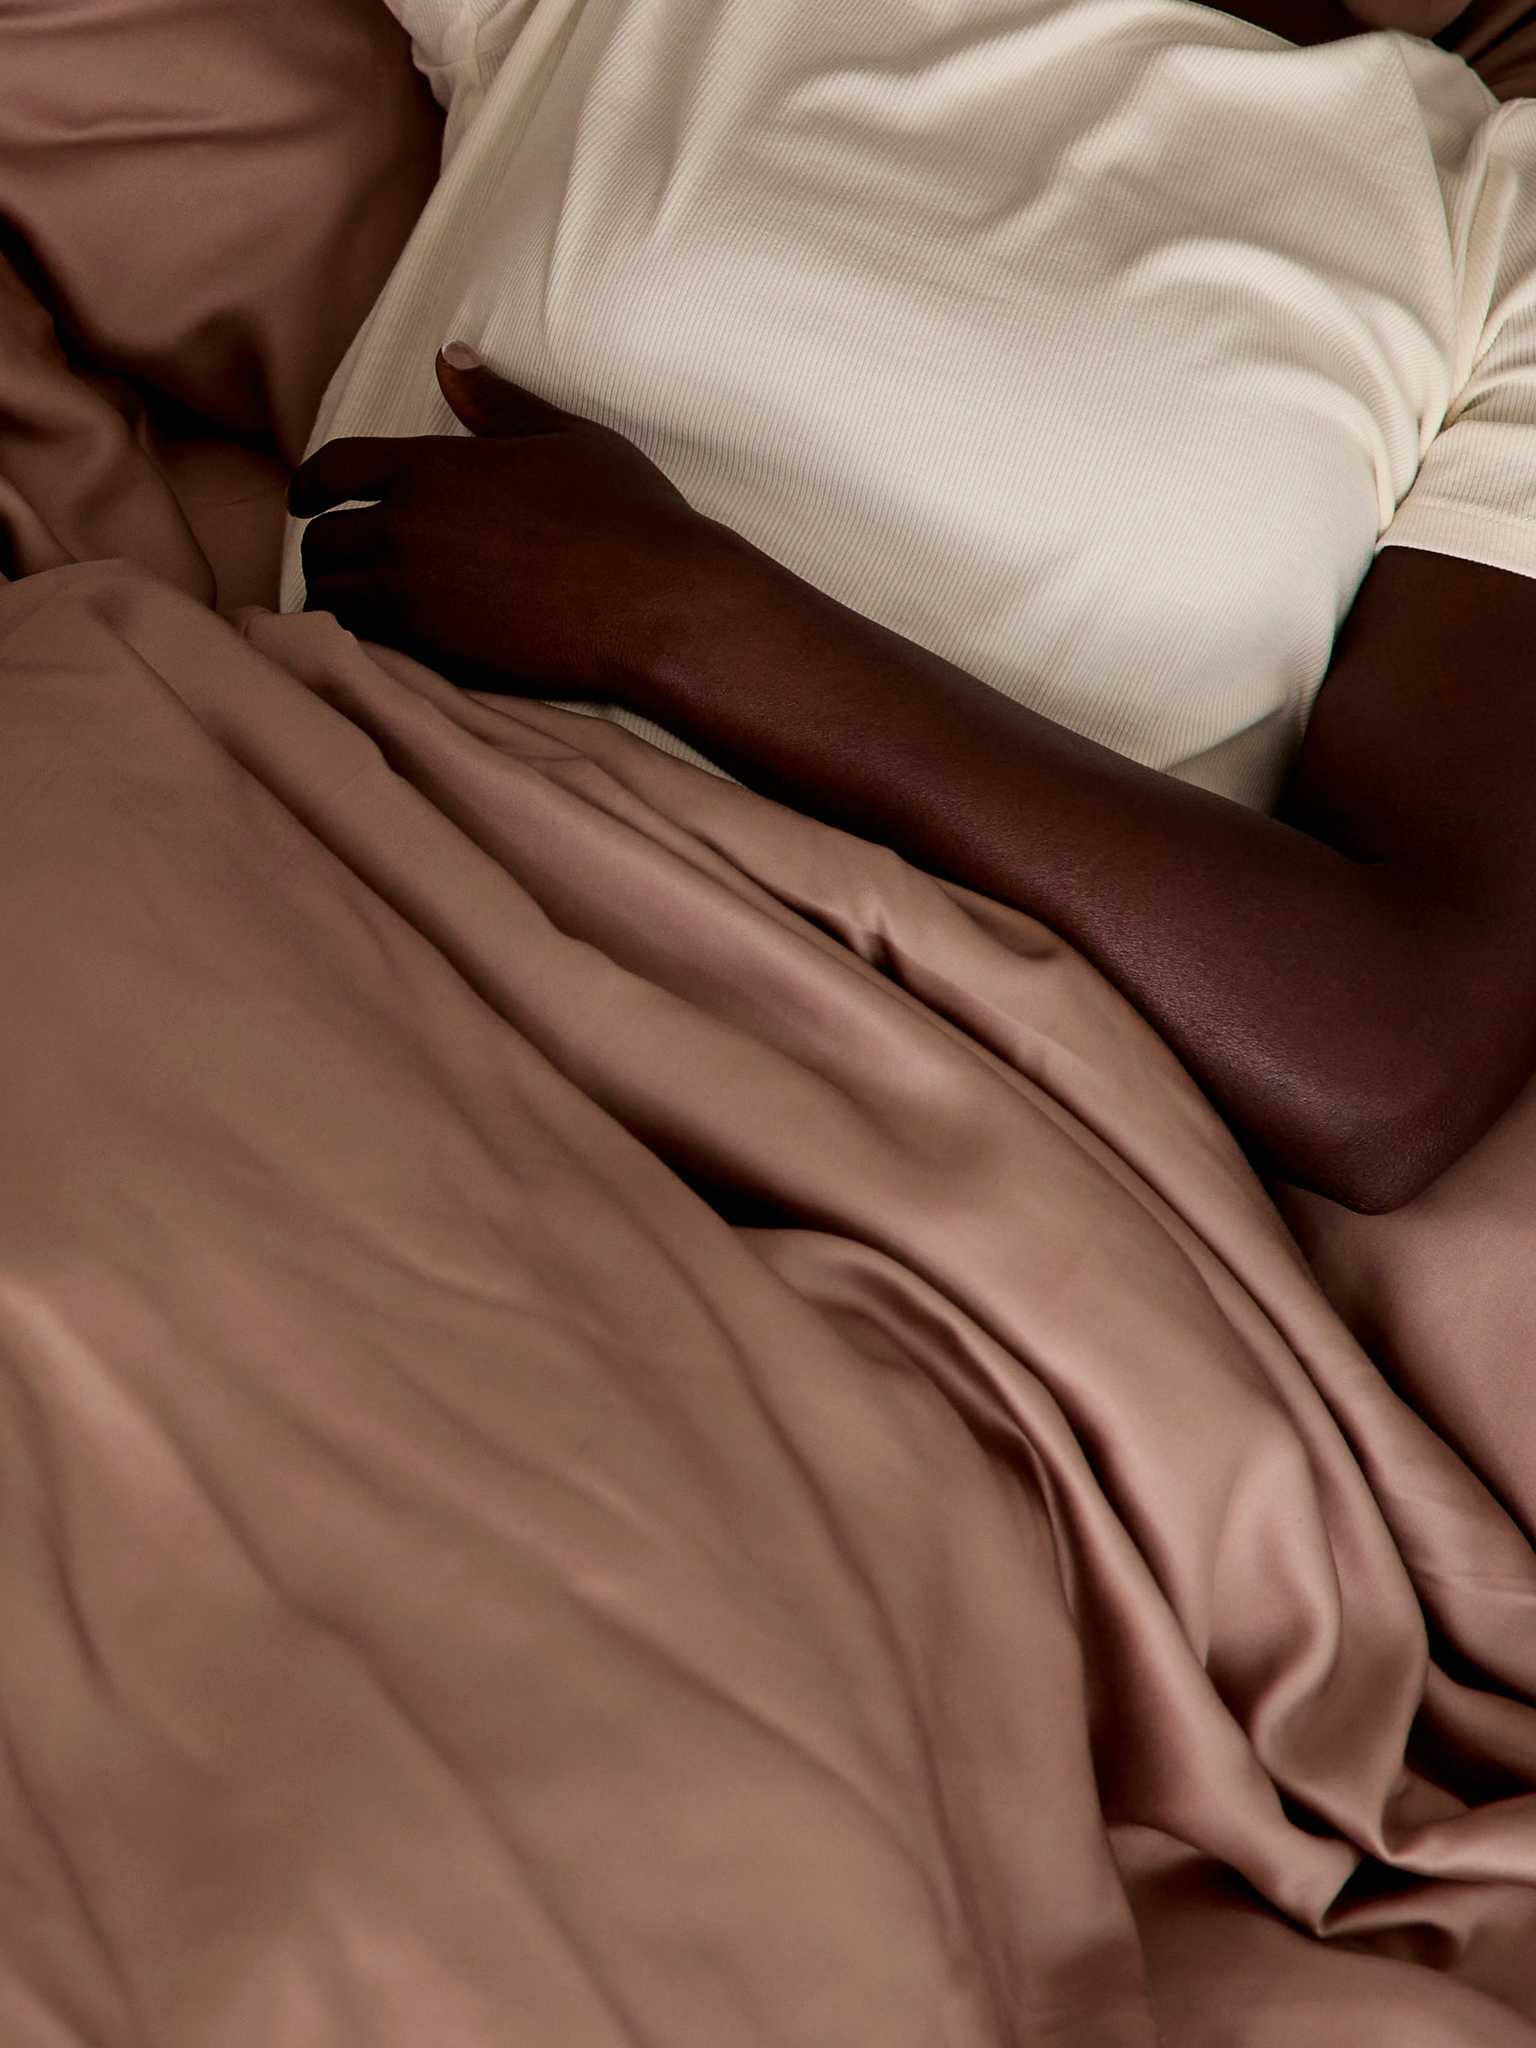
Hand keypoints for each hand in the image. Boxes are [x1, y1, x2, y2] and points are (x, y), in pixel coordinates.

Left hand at [286, 346, 723, 698]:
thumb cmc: (625, 517)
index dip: (309, 485)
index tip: (302, 501)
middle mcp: (408, 529)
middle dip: (319, 549)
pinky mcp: (435, 654)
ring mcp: (416, 597)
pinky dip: (360, 640)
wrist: (655, 605)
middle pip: (322, 541)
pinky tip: (378, 640)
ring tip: (347, 606)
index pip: (334, 468)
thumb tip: (451, 356)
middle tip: (331, 562)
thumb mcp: (565, 439)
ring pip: (333, 599)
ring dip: (333, 599)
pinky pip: (366, 644)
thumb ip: (496, 402)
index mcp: (432, 468)